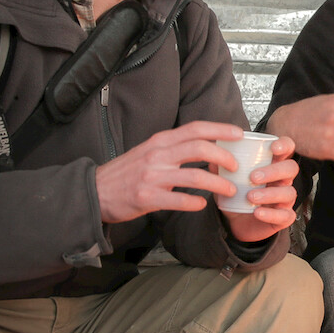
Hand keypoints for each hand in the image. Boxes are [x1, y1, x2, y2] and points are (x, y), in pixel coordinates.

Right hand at [95, 121, 245, 224]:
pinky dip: (195, 202)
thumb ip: (174, 148)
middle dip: (224, 157)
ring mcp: (152, 176)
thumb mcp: (149, 151)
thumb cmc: (126, 173)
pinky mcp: (147, 198)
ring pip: (195, 175)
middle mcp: (157, 155)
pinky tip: (202, 204)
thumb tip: (206, 147)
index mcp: (160, 141)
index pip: (195, 128)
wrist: (95, 191)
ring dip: (217, 184)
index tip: (239, 134)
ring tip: (229, 190)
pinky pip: (179, 199)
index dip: (220, 129)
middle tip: (236, 167)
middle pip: (199, 148)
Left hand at [221, 135, 302, 242]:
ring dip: (269, 193)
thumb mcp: (227, 182)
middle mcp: (282, 180)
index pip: (287, 149)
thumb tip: (213, 159)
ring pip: (289, 192)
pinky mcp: (284, 217)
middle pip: (291, 168)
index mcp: (272, 165)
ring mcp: (285, 199)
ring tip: (250, 197)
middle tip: (253, 177)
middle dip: (274, 170)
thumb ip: (222, 170)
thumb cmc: (237, 198)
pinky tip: (257, 213)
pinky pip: (285, 215)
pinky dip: (271, 214)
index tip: (273, 148)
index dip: (284, 145)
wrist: (236, 224)